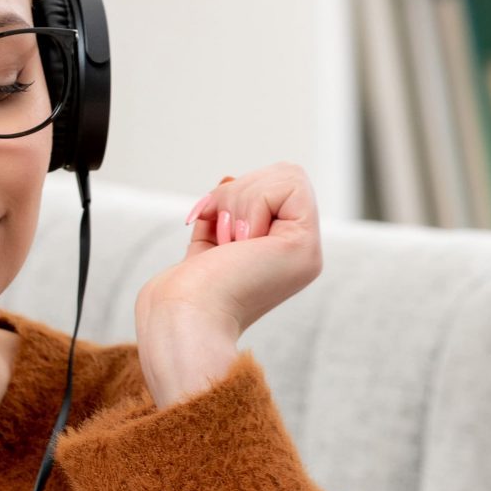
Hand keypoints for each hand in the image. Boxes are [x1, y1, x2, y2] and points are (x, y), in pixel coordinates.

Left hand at [133, 162, 323, 406]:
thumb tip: (230, 179)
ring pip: (287, 175)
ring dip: (239, 202)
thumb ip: (226, 210)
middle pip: (284, 173)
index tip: (212, 226)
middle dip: (237, 194)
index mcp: (281, 252)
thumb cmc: (184, 288)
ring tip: (230, 245)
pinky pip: (289, 185)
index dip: (234, 193)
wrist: (182, 317)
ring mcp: (308, 251)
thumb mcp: (207, 236)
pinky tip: (242, 244)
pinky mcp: (305, 247)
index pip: (274, 184)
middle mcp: (301, 252)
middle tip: (223, 237)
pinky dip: (252, 206)